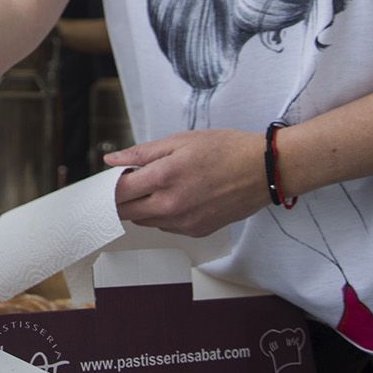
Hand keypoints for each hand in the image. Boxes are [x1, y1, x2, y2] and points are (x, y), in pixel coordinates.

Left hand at [106, 129, 269, 237]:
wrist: (263, 170)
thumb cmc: (226, 150)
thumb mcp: (179, 141)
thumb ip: (141, 153)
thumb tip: (112, 160)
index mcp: (163, 178)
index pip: (118, 191)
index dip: (109, 184)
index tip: (111, 178)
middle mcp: (171, 206)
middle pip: (126, 212)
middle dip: (121, 198)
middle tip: (130, 182)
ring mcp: (184, 222)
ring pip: (144, 221)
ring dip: (141, 207)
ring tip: (156, 186)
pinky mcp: (196, 231)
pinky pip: (166, 227)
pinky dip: (161, 214)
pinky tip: (175, 197)